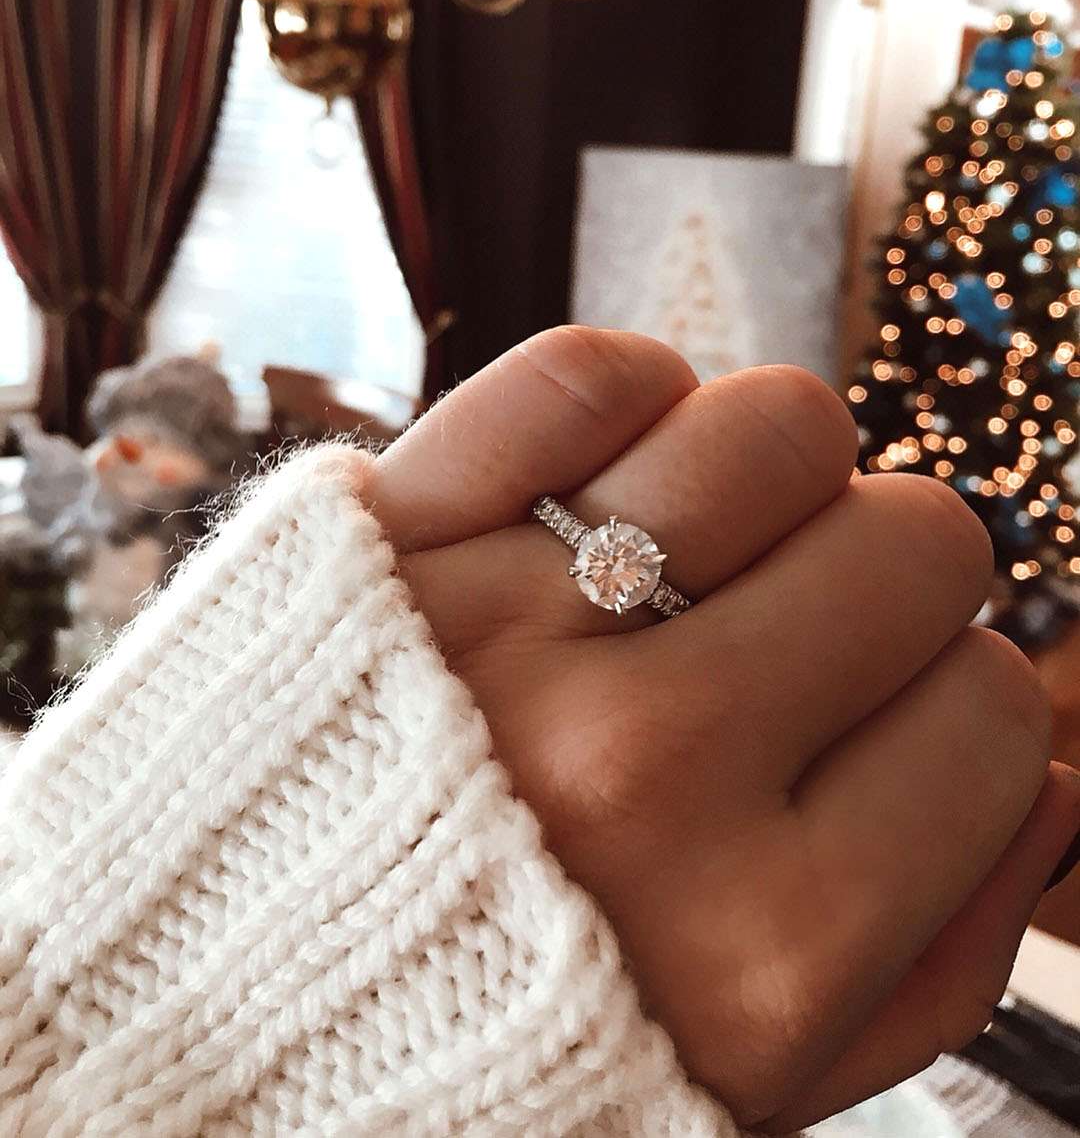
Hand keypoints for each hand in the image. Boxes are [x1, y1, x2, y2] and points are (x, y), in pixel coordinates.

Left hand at [364, 326, 1079, 1131]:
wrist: (218, 996)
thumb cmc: (497, 1038)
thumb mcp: (744, 1089)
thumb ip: (937, 963)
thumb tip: (1051, 784)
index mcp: (761, 940)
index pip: (992, 716)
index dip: (958, 705)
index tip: (888, 718)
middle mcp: (646, 773)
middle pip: (916, 546)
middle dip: (889, 583)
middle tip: (799, 630)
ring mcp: (514, 629)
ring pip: (783, 427)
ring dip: (780, 479)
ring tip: (709, 550)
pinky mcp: (399, 529)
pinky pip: (590, 372)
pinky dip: (632, 400)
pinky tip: (612, 485)